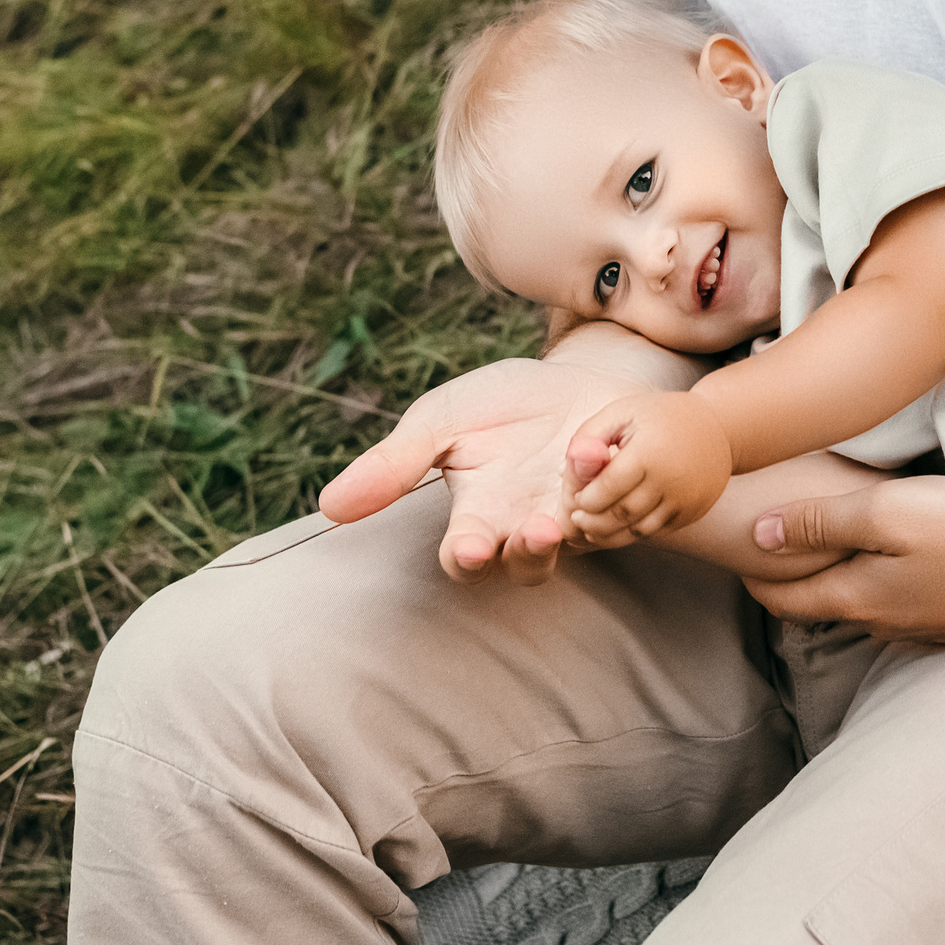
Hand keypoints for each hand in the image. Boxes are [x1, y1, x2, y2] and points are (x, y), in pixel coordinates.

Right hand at [319, 356, 671, 585]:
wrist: (573, 376)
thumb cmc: (500, 404)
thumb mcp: (441, 421)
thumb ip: (394, 464)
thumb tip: (329, 508)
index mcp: (478, 512)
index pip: (463, 556)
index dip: (465, 559)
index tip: (467, 548)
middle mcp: (523, 525)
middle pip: (520, 567)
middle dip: (525, 555)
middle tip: (533, 532)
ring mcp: (572, 515)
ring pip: (570, 549)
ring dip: (568, 533)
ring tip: (559, 510)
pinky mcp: (615, 498)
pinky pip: (615, 508)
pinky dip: (608, 480)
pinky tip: (599, 450)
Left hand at [564, 392, 734, 545]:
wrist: (718, 428)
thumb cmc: (660, 416)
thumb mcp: (623, 412)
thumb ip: (589, 435)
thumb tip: (563, 468)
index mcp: (649, 452)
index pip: (607, 489)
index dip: (585, 499)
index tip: (574, 500)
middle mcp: (670, 480)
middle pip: (621, 515)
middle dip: (593, 522)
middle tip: (577, 520)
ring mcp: (684, 500)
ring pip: (639, 530)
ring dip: (610, 535)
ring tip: (591, 530)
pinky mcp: (692, 513)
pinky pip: (656, 532)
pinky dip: (632, 533)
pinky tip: (617, 526)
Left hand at [742, 474, 944, 641]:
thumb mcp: (885, 514)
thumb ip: (818, 523)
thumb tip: (756, 536)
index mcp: (856, 598)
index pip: (782, 598)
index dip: (751, 577)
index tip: (729, 553)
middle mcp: (882, 622)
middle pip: (817, 603)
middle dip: (785, 580)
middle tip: (762, 550)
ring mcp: (921, 624)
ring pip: (859, 603)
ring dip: (833, 580)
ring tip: (819, 547)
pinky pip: (897, 601)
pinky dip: (876, 581)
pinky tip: (889, 559)